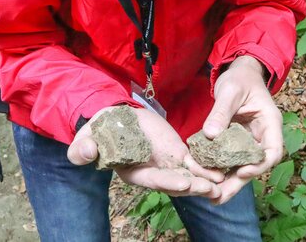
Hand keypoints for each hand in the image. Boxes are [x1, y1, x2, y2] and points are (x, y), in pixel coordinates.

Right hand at [67, 107, 223, 197]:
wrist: (116, 117)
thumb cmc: (101, 130)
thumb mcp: (87, 138)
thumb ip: (84, 148)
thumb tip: (85, 154)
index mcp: (133, 172)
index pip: (152, 180)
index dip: (167, 182)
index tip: (184, 182)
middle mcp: (153, 173)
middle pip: (175, 182)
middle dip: (193, 186)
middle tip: (210, 188)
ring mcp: (167, 164)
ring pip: (188, 175)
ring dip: (204, 180)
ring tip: (220, 183)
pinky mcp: (177, 153)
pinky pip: (193, 162)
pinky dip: (206, 166)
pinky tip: (221, 170)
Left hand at [203, 55, 283, 204]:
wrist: (240, 75)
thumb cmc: (241, 79)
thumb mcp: (230, 91)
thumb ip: (221, 111)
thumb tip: (211, 135)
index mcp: (270, 124)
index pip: (272, 151)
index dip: (259, 165)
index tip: (242, 171)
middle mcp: (261, 137)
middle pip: (255, 166)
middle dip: (238, 183)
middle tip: (219, 198)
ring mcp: (249, 141)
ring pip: (241, 166)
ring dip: (228, 182)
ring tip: (211, 197)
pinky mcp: (235, 143)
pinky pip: (229, 159)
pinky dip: (220, 170)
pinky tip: (206, 180)